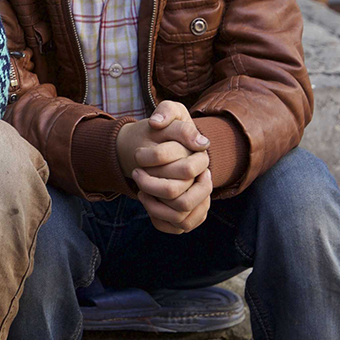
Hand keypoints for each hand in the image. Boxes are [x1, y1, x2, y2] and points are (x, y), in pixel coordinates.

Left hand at [115, 102, 212, 232]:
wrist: (163, 148)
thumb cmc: (167, 130)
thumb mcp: (170, 112)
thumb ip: (167, 111)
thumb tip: (157, 124)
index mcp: (203, 163)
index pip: (186, 170)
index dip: (157, 162)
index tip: (138, 157)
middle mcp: (205, 185)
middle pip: (181, 199)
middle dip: (152, 187)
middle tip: (135, 175)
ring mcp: (200, 204)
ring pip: (180, 218)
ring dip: (153, 206)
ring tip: (139, 190)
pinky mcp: (188, 217)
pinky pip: (175, 229)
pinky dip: (157, 218)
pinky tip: (146, 201)